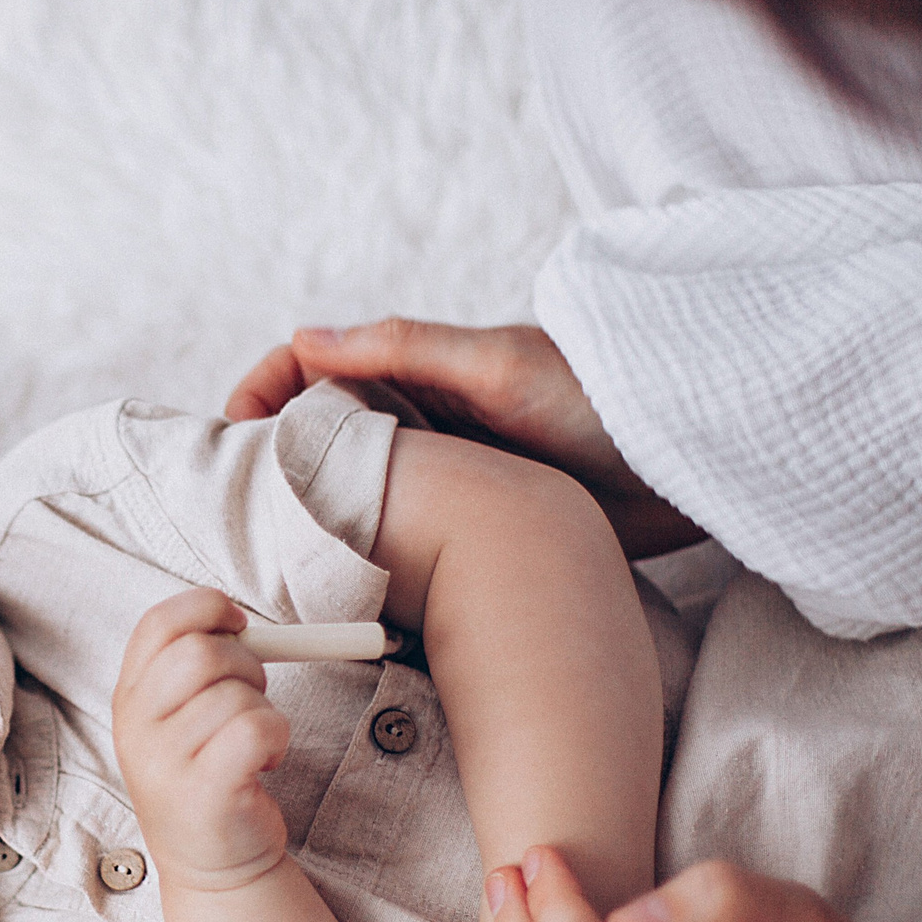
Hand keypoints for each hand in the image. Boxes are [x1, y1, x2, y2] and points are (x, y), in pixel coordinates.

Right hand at [112, 589, 292, 892]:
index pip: (157, 624)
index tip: (238, 625)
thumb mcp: (178, 721)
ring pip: (237, 693)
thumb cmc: (206, 781)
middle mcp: (136, 728)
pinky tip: (266, 762)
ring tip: (254, 746)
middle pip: (200, 651)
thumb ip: (192, 669)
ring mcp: (164, 762)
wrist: (214, 868)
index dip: (206, 608)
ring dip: (266, 711)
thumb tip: (236, 618)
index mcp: (129, 699)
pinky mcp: (204, 790)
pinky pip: (256, 728)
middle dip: (247, 663)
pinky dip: (277, 736)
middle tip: (253, 696)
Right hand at [226, 319, 705, 558]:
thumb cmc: (599, 395)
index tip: (230, 441)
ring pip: (351, 489)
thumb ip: (405, 349)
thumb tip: (307, 338)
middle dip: (271, 465)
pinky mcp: (474, 517)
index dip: (260, 398)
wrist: (690, 457)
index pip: (308, 370)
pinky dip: (364, 551)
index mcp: (414, 366)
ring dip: (310, 515)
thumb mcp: (497, 365)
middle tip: (236, 514)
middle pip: (316, 435)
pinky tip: (346, 583)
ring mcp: (444, 469)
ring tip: (275, 555)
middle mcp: (419, 416)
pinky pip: (400, 533)